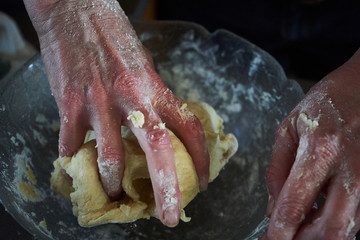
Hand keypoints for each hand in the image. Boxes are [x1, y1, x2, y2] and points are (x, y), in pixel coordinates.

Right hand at [24, 0, 209, 225]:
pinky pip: (72, 146)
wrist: (75, 11)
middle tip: (169, 216)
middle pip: (158, 150)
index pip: (188, 129)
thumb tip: (159, 125)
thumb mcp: (143, 66)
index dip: (201, 158)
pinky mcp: (69, 105)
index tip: (203, 181)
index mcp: (154, 87)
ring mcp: (99, 103)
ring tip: (115, 193)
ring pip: (110, 158)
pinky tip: (77, 168)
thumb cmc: (114, 36)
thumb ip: (152, 98)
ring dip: (113, 184)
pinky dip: (75, 163)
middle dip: (166, 188)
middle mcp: (132, 98)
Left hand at [263, 49, 359, 238]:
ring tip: (299, 226)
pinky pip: (357, 215)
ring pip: (348, 228)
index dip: (280, 231)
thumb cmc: (325, 103)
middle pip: (331, 229)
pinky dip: (335, 223)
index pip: (296, 204)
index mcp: (320, 151)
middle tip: (284, 238)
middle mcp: (350, 169)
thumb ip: (277, 169)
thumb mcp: (289, 129)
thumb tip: (273, 207)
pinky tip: (318, 216)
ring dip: (320, 236)